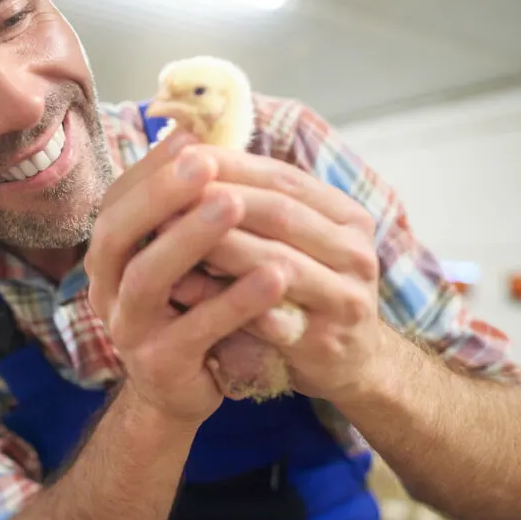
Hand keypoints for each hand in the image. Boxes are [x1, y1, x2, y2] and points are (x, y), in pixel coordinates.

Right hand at [86, 131, 288, 425]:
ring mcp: (128, 330)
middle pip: (118, 234)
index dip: (148, 169)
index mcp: (108, 257)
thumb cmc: (182, 310)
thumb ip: (179, 210)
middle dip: (159, 195)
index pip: (115, 202)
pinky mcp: (160, 365)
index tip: (190, 139)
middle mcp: (105, 289)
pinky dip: (233, 301)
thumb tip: (194, 134)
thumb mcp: (176, 258)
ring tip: (231, 204)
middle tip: (203, 162)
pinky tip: (272, 276)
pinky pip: (196, 329)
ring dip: (189, 239)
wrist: (177, 391)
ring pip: (147, 280)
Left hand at [184, 145, 386, 402]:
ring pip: (277, 261)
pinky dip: (226, 302)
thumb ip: (251, 208)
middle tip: (167, 194)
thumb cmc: (302, 291)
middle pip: (280, 213)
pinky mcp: (326, 342)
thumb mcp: (289, 242)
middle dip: (218, 200)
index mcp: (346, 216)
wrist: (349, 362)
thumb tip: (186, 165)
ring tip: (168, 236)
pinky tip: (184, 291)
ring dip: (219, 245)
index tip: (181, 157)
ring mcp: (346, 298)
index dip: (231, 165)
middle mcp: (354, 252)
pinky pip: (272, 318)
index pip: (283, 178)